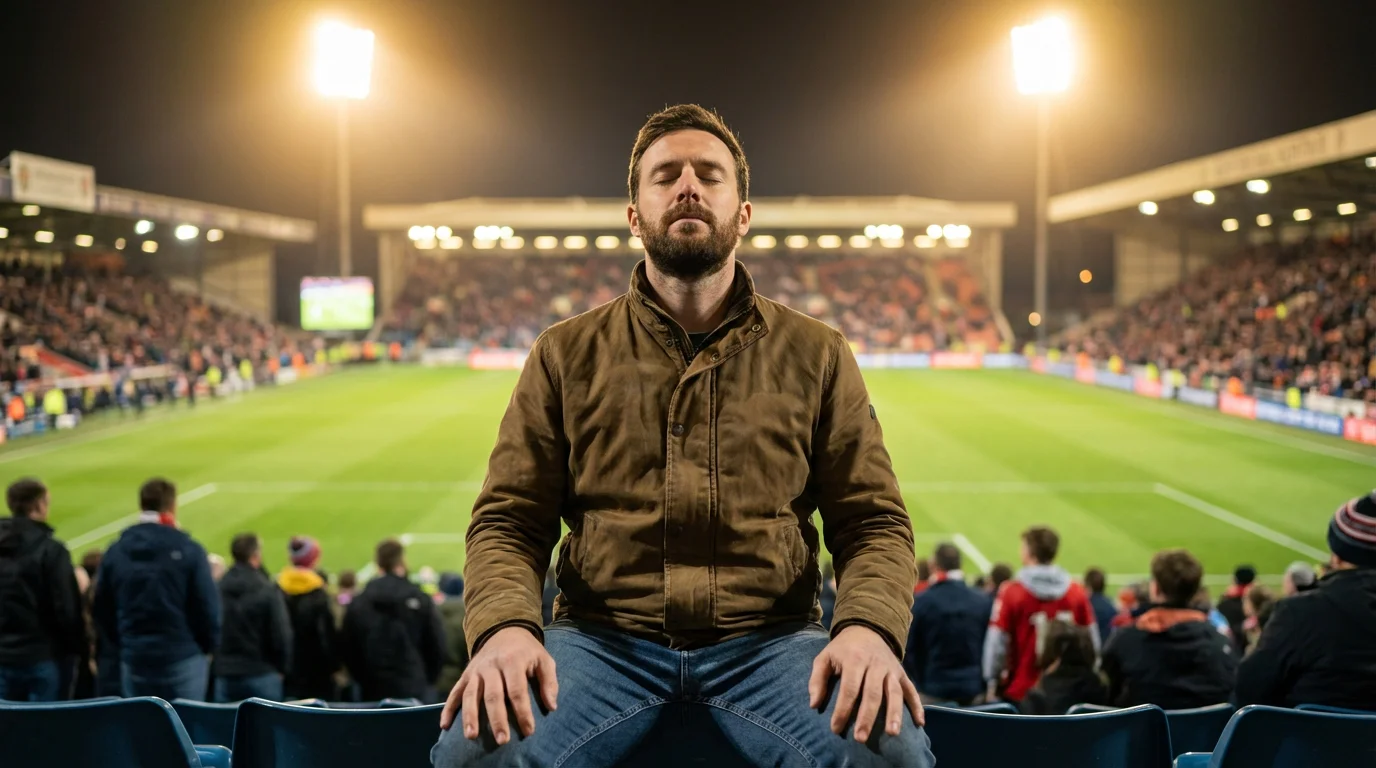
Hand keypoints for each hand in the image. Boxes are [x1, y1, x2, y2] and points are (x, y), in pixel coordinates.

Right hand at [440, 626, 557, 744]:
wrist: (505, 630)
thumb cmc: (527, 651)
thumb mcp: (544, 659)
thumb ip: (550, 681)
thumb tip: (551, 706)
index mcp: (512, 660)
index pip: (517, 690)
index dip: (523, 712)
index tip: (529, 731)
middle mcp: (491, 665)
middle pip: (493, 695)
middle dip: (497, 719)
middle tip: (502, 740)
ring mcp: (476, 670)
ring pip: (471, 695)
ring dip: (470, 716)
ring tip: (471, 736)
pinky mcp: (466, 674)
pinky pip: (455, 692)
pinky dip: (448, 708)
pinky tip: (445, 725)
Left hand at [808, 624, 922, 741]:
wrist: (866, 629)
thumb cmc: (842, 649)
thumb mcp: (824, 658)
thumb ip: (817, 680)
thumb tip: (813, 704)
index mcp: (854, 660)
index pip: (849, 689)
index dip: (842, 710)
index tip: (835, 729)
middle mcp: (875, 664)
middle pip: (873, 694)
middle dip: (867, 717)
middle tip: (860, 738)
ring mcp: (891, 669)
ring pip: (894, 692)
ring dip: (894, 713)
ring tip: (892, 733)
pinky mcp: (901, 673)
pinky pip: (911, 689)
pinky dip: (917, 705)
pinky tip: (920, 723)